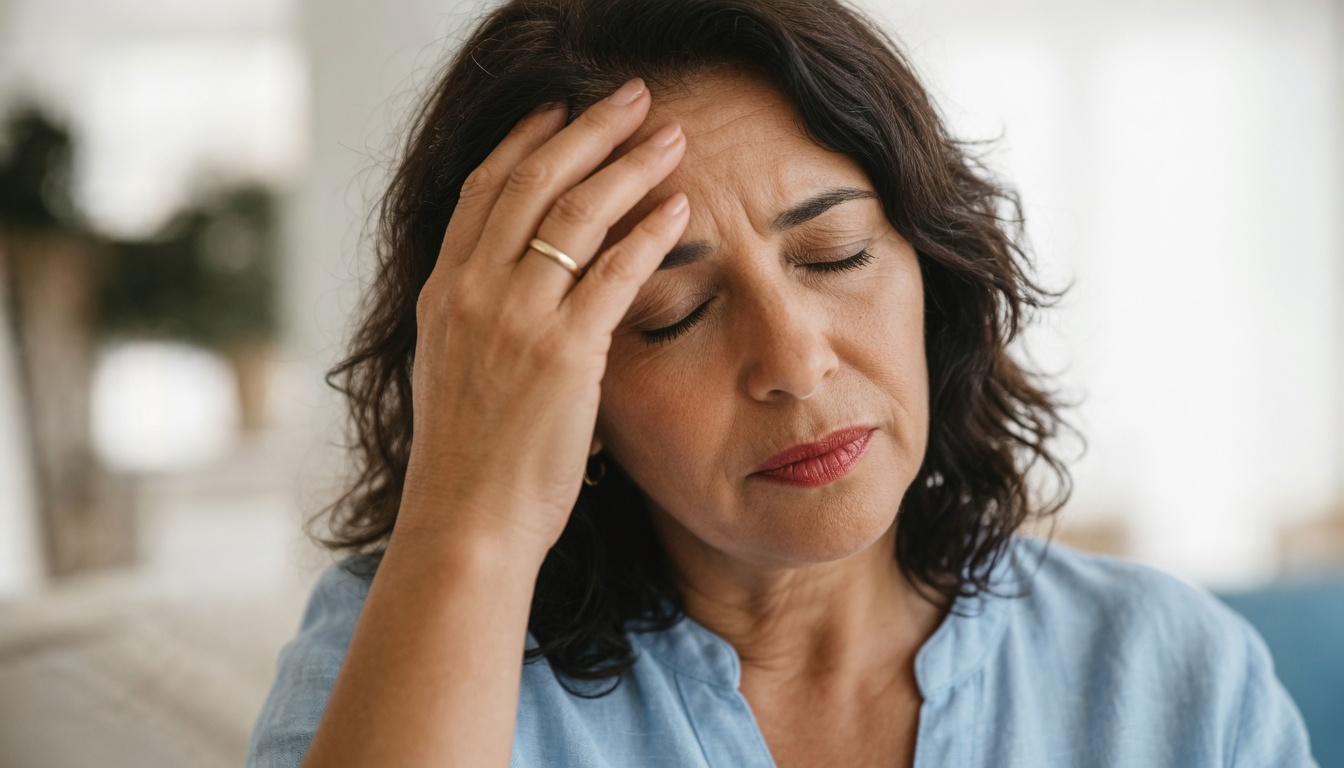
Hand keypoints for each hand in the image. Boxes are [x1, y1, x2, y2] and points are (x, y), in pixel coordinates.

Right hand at [397, 78, 688, 556]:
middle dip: (588, 130)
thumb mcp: (451, 372)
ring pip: (576, 212)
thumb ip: (479, 321)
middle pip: (534, 181)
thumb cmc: (468, 463)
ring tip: (669, 136)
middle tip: (632, 99)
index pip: (483, 190)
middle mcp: (473, 291)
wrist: (466, 523)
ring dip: (629, 164)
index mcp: (444, 292)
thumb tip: (513, 290)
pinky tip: (679, 207)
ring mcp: (515, 318)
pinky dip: (650, 232)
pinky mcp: (563, 352)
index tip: (559, 111)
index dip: (524, 141)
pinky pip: (615, 271)